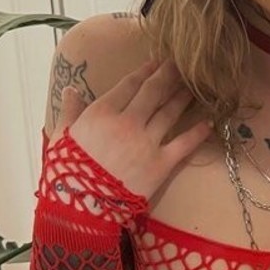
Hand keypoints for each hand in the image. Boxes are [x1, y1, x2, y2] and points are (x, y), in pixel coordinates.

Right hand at [52, 58, 210, 199]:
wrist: (81, 208)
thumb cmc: (66, 173)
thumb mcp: (60, 137)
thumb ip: (69, 111)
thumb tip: (70, 90)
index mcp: (101, 113)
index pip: (129, 85)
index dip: (145, 71)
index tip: (156, 62)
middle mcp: (127, 122)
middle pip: (154, 92)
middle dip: (169, 75)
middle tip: (183, 64)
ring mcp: (147, 143)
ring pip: (170, 113)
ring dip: (184, 97)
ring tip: (197, 86)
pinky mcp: (161, 165)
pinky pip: (184, 144)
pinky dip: (198, 132)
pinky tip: (209, 123)